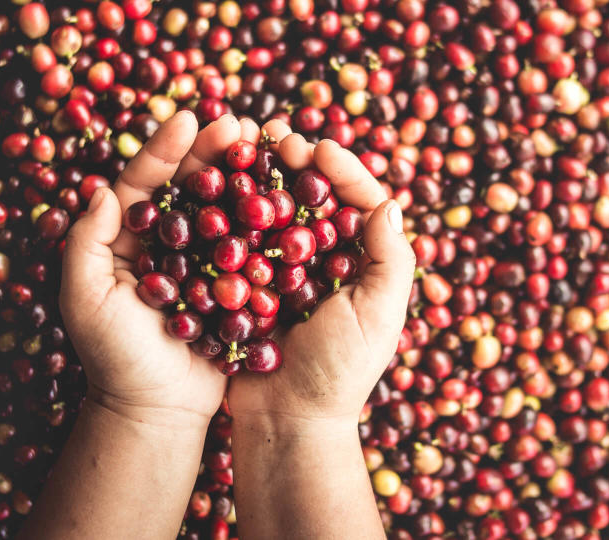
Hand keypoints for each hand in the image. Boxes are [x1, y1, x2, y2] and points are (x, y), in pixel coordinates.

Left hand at [59, 111, 259, 428]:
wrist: (156, 411)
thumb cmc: (114, 358)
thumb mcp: (85, 300)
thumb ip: (86, 244)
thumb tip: (102, 191)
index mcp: (127, 240)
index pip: (145, 183)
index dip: (166, 149)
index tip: (191, 117)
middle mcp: (165, 244)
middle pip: (189, 187)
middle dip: (213, 152)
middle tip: (241, 124)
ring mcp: (201, 264)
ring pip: (222, 209)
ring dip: (242, 176)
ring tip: (266, 146)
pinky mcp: (230, 287)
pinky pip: (248, 246)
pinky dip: (263, 220)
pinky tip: (283, 195)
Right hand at [228, 120, 415, 434]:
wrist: (285, 423)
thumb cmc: (338, 373)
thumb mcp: (378, 316)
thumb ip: (390, 259)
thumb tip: (388, 201)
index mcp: (360, 263)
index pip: (358, 202)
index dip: (341, 170)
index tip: (317, 149)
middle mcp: (322, 262)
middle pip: (312, 198)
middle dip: (296, 164)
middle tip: (276, 137)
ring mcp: (280, 273)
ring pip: (273, 212)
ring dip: (261, 178)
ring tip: (246, 150)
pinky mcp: (245, 287)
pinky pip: (239, 241)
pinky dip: (231, 212)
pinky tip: (217, 190)